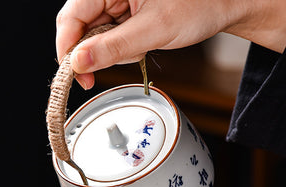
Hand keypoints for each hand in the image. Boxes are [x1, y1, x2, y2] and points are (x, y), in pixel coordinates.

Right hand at [56, 0, 285, 88]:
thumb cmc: (200, 3)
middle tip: (100, 73)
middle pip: (78, 26)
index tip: (74, 74)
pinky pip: (107, 36)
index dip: (68, 48)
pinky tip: (138, 45)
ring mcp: (115, 0)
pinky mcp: (122, 11)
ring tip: (138, 47)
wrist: (224, 3)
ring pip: (92, 35)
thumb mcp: (154, 29)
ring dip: (109, 52)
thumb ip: (114, 47)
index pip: (71, 16)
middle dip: (90, 53)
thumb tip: (79, 62)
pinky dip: (118, 48)